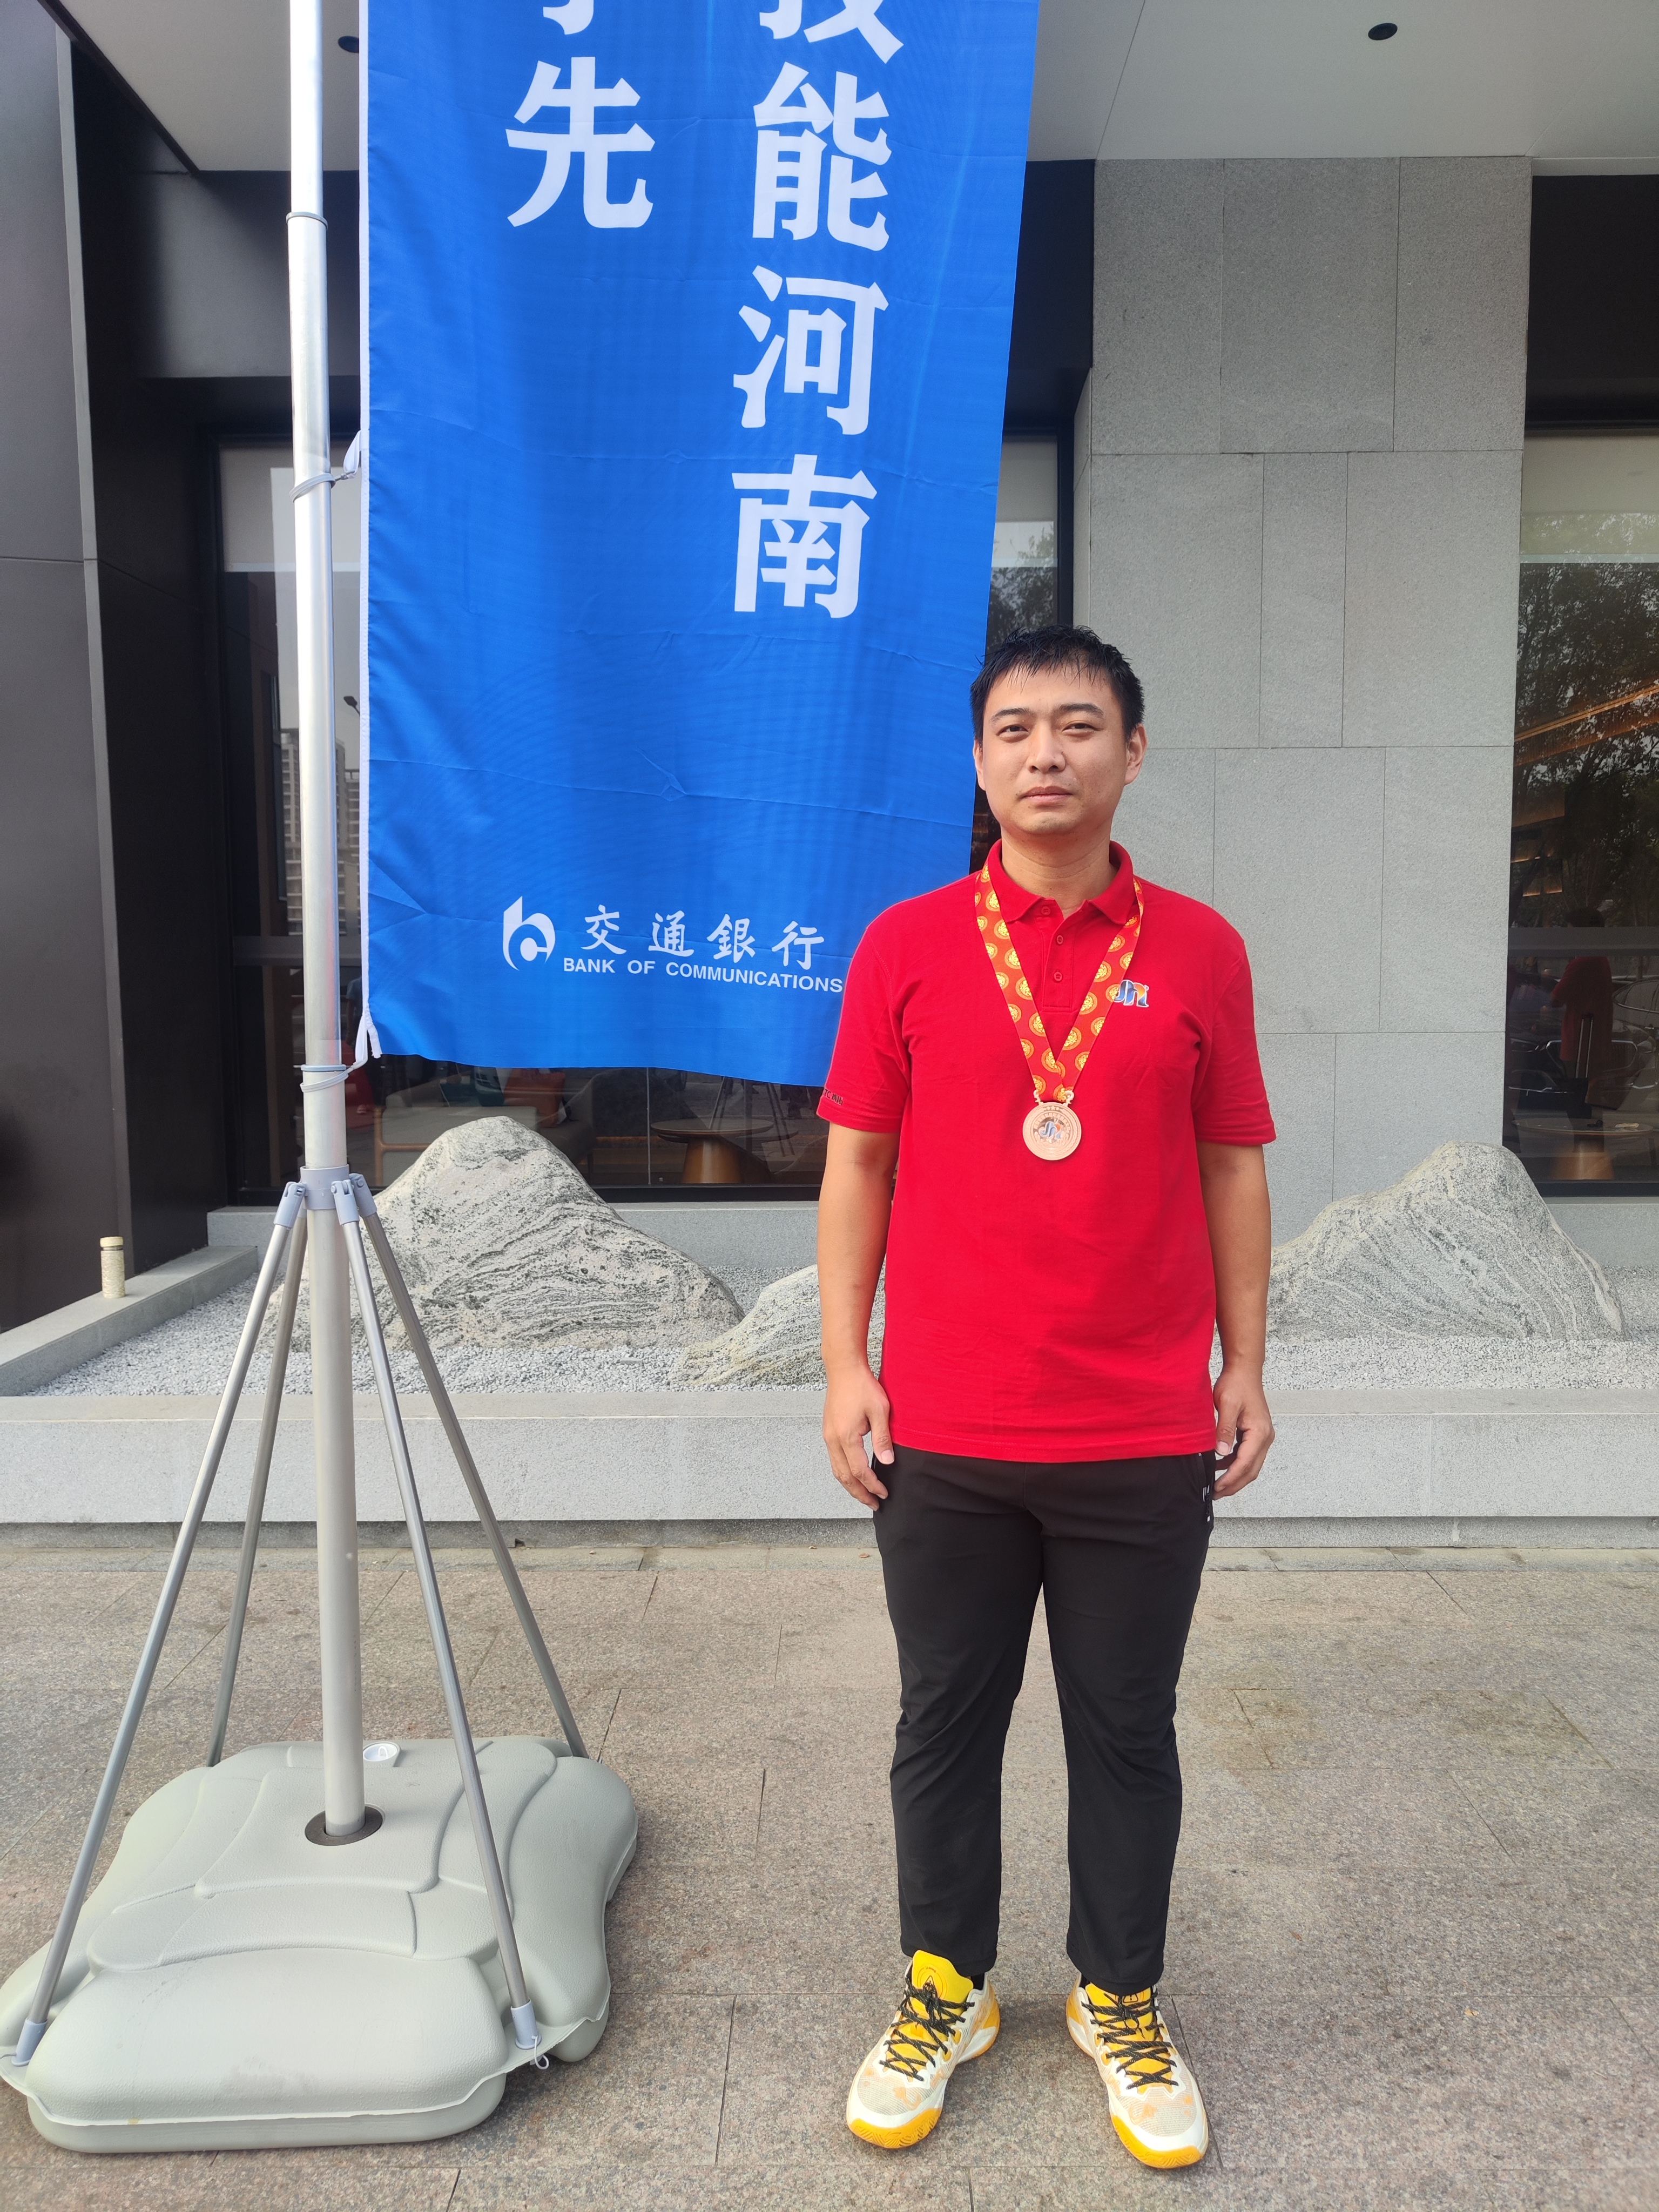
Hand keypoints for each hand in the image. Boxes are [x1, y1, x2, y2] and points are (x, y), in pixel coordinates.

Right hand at [822, 1364, 892, 1508]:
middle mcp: (833, 1439)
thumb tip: (887, 1462)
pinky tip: (854, 1474)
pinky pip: (834, 1459)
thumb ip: (883, 1439)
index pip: (859, 1471)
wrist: (844, 1368)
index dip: (872, 1485)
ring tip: (864, 1494)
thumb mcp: (880, 1411)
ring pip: (836, 1470)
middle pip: (844, 1477)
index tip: (884, 1493)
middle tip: (874, 1504)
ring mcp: (828, 1435)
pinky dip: (844, 1472)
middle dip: (859, 1493)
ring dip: (850, 1485)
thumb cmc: (862, 1386)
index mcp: (846, 1436)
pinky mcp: (828, 1431)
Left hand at [1212, 1363, 1273, 1497]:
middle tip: (1216, 1493)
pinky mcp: (1256, 1434)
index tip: (1217, 1488)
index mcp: (1259, 1432)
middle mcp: (1265, 1437)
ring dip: (1235, 1477)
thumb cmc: (1236, 1384)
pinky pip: (1248, 1455)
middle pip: (1251, 1470)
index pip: (1245, 1463)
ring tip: (1217, 1485)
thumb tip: (1221, 1453)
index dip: (1230, 1479)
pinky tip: (1220, 1465)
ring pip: (1251, 1465)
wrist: (1244, 1370)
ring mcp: (1262, 1436)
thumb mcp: (1226, 1405)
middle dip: (1234, 1484)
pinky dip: (1235, 1464)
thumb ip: (1224, 1429)